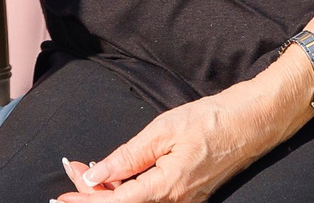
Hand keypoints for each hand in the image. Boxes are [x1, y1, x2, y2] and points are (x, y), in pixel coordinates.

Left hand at [54, 69, 305, 200]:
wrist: (253, 121)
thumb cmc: (210, 119)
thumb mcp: (162, 131)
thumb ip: (127, 157)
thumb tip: (95, 177)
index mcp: (167, 188)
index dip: (86, 202)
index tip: (60, 198)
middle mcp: (176, 201)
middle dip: (92, 192)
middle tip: (72, 167)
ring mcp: (184, 200)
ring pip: (136, 202)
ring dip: (108, 190)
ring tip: (86, 168)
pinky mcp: (188, 193)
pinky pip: (150, 197)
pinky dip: (127, 187)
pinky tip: (114, 174)